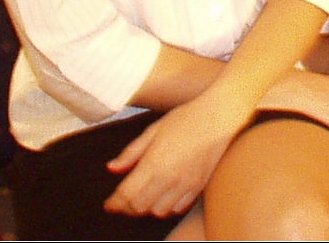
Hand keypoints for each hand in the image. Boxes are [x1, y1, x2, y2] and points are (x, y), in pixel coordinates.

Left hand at [103, 99, 244, 218]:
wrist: (219, 116)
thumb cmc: (186, 118)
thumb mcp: (153, 130)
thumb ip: (131, 152)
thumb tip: (112, 168)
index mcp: (154, 162)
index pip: (126, 194)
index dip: (114, 203)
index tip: (108, 205)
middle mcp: (169, 177)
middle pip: (139, 207)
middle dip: (127, 208)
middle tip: (121, 203)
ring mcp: (186, 184)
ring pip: (158, 211)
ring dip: (147, 208)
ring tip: (143, 198)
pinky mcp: (199, 186)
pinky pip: (178, 208)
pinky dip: (166, 207)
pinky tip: (163, 196)